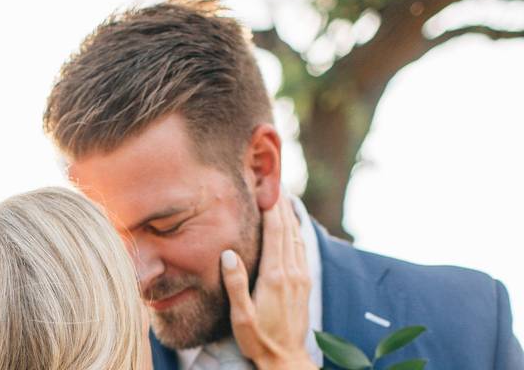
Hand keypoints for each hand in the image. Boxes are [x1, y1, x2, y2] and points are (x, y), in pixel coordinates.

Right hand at [220, 197, 315, 369]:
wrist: (287, 360)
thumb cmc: (259, 339)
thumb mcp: (241, 316)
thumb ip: (236, 284)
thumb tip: (228, 253)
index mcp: (275, 277)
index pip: (275, 232)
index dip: (272, 207)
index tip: (266, 186)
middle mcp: (291, 272)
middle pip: (288, 228)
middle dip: (281, 203)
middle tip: (274, 179)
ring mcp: (301, 277)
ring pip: (296, 236)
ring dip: (289, 213)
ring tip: (281, 193)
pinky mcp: (304, 283)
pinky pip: (301, 248)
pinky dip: (295, 229)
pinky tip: (290, 223)